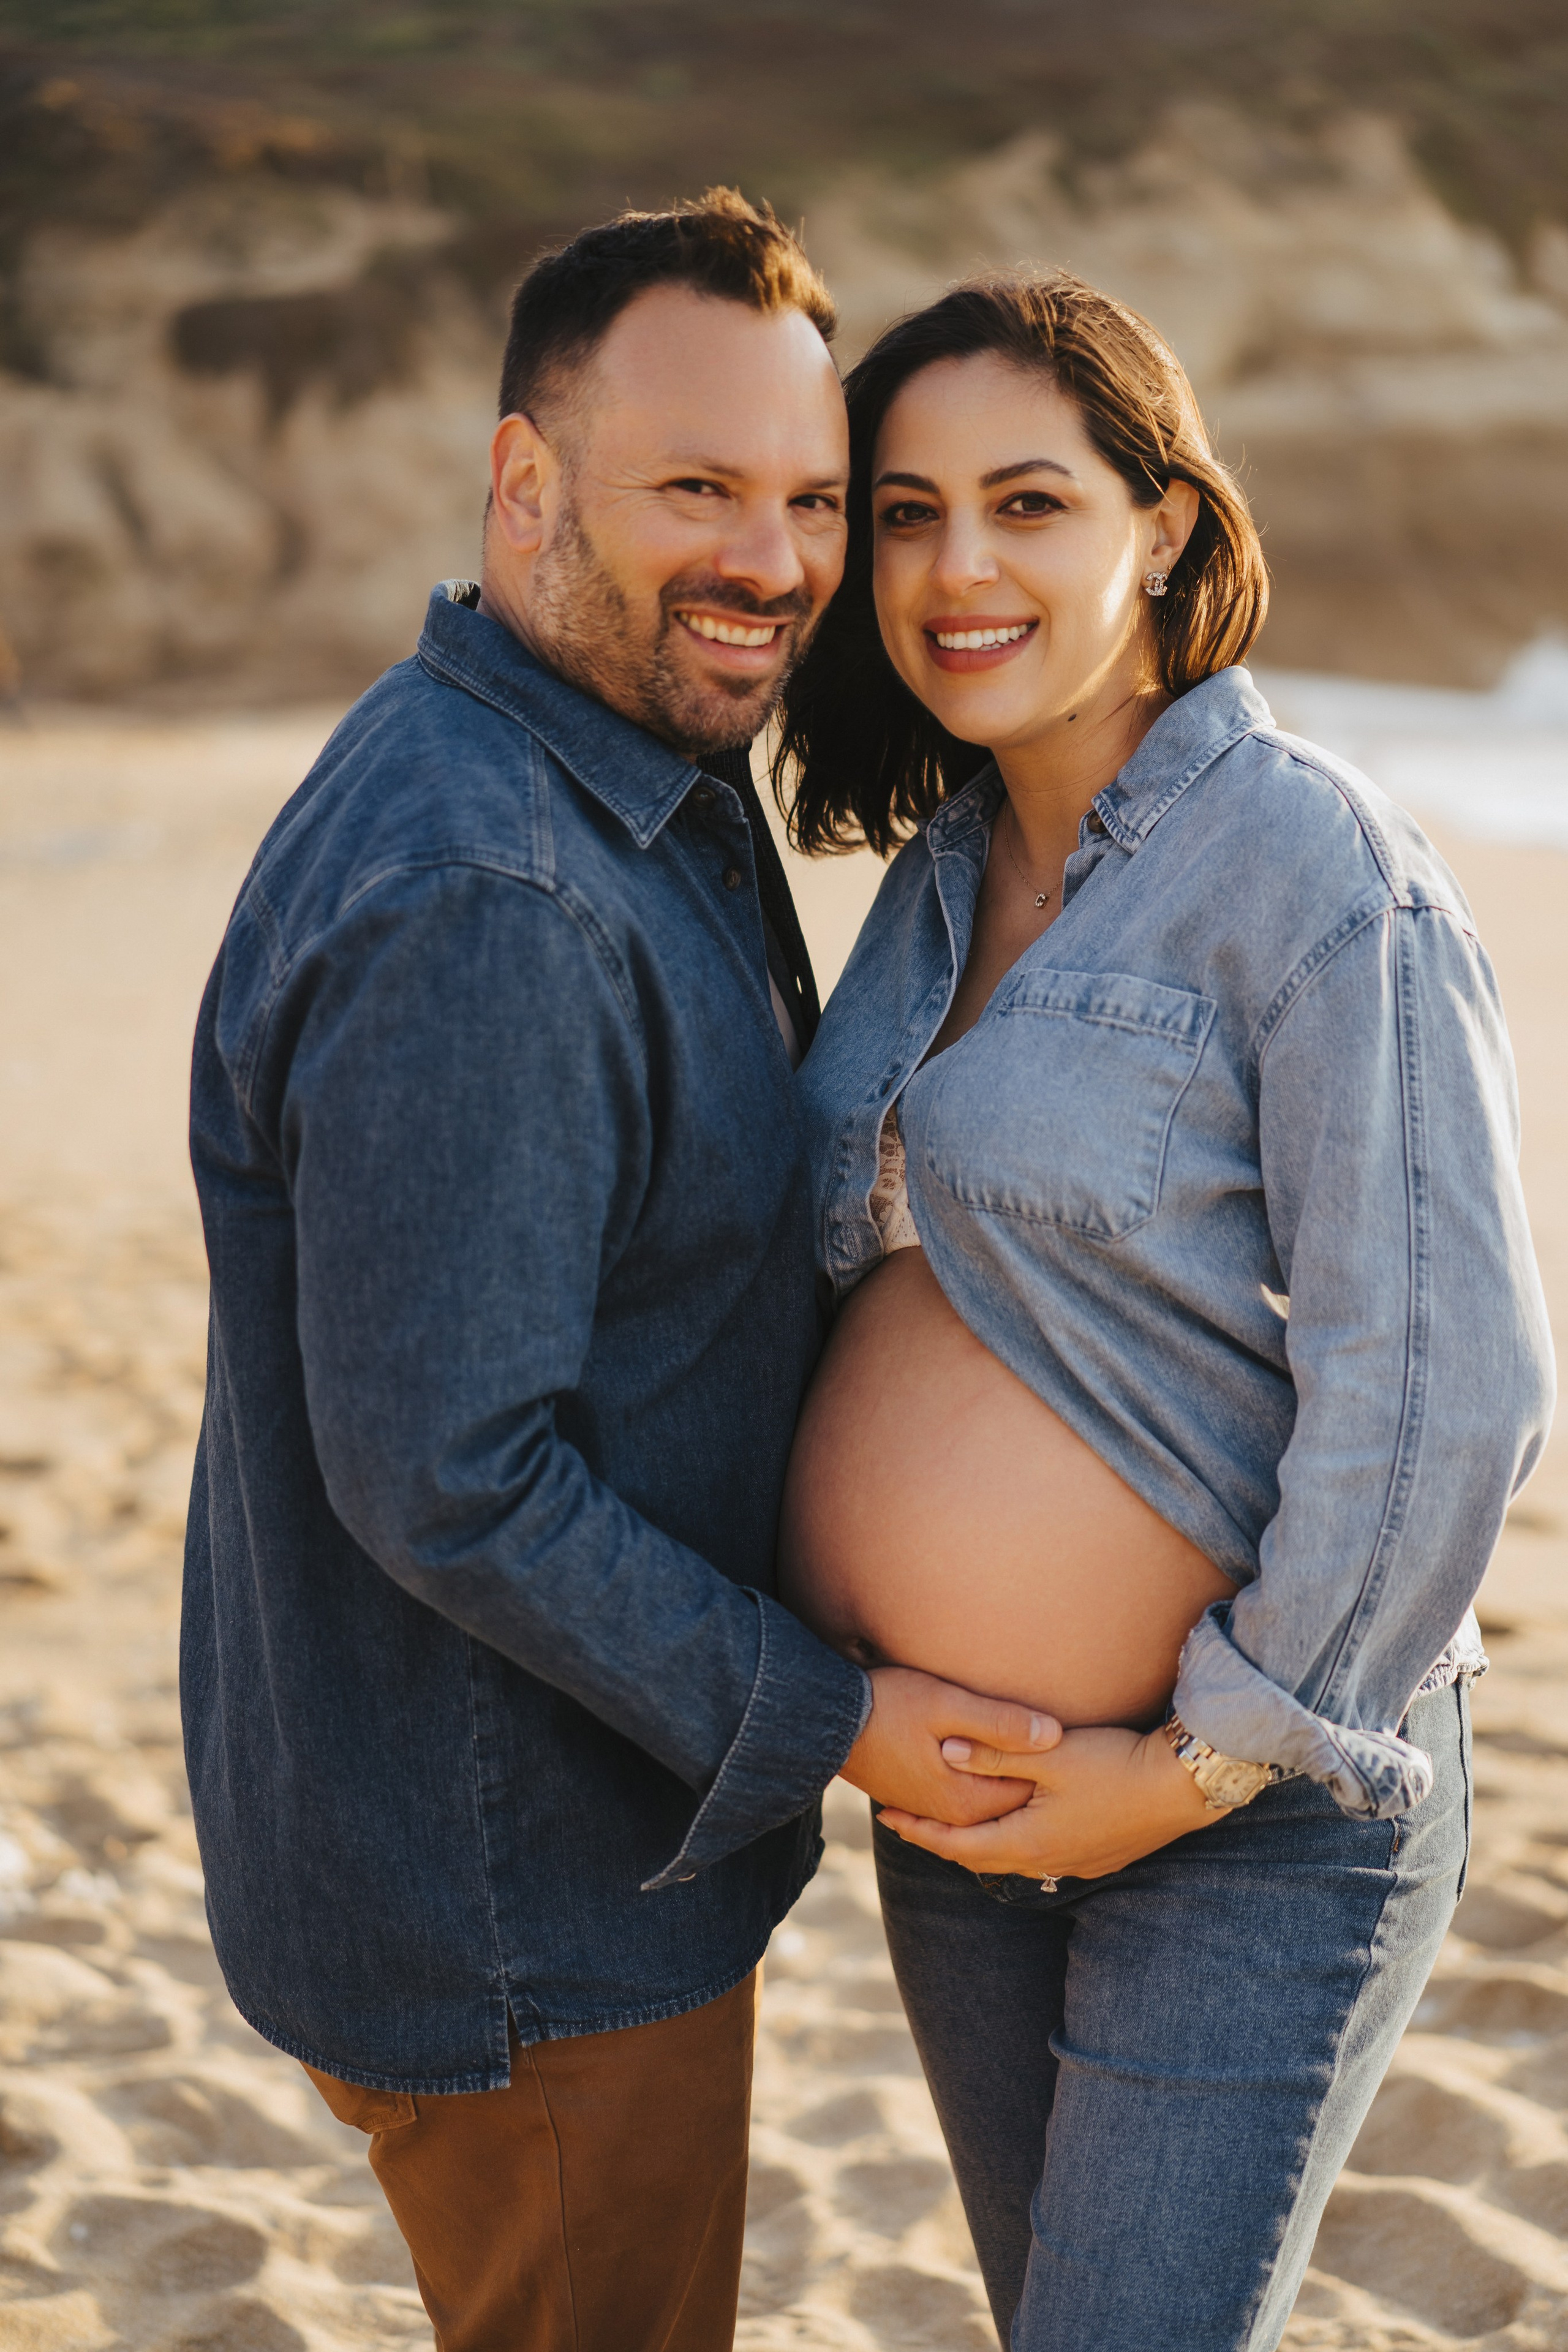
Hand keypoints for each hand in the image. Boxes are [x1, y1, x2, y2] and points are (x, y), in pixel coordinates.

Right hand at [839, 1666, 1060, 1827]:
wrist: (828, 1720)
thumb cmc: (888, 1704)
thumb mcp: (947, 1704)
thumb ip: (999, 1722)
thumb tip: (1053, 1735)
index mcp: (966, 1801)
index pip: (1030, 1792)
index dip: (1052, 1766)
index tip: (1069, 1736)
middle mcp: (953, 1815)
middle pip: (1012, 1800)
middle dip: (1036, 1775)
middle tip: (1063, 1741)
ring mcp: (934, 1809)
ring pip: (989, 1799)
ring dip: (1009, 1777)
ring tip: (1033, 1749)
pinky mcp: (920, 1797)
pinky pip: (966, 1796)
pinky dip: (984, 1781)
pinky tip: (996, 1760)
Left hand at [876, 1720, 1226, 1879]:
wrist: (1180, 1788)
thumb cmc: (1114, 1765)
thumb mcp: (1048, 1755)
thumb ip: (994, 1753)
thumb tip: (943, 1753)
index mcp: (1027, 1842)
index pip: (957, 1844)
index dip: (919, 1830)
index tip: (886, 1815)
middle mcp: (1046, 1861)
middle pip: (979, 1855)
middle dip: (941, 1837)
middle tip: (907, 1821)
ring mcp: (1074, 1862)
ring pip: (1009, 1856)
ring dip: (978, 1840)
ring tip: (952, 1822)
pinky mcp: (1097, 1855)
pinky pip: (1038, 1854)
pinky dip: (1011, 1839)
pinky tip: (1012, 1824)